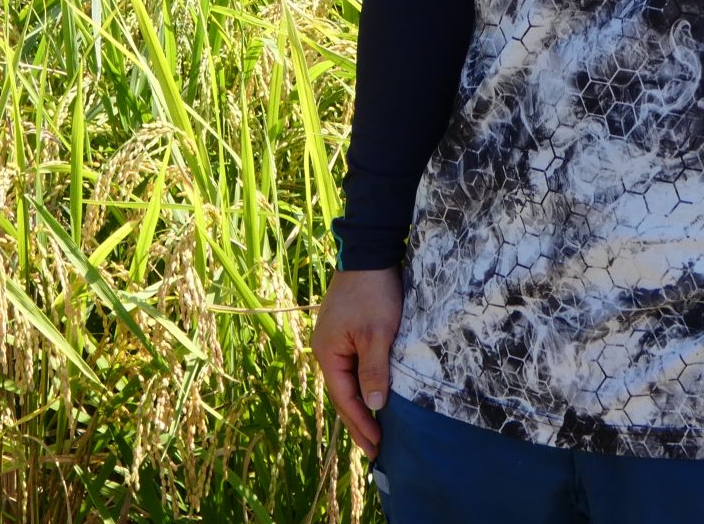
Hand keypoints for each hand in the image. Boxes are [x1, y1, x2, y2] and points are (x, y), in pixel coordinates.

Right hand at [310, 267, 403, 458]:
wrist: (369, 253)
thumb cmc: (373, 293)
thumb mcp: (377, 334)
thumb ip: (374, 372)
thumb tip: (374, 407)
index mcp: (327, 352)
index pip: (344, 398)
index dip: (360, 424)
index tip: (376, 446)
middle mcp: (326, 349)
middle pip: (342, 393)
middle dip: (358, 422)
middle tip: (374, 450)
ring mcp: (334, 340)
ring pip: (347, 381)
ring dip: (360, 405)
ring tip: (374, 430)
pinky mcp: (345, 332)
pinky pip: (352, 367)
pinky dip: (362, 385)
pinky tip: (372, 395)